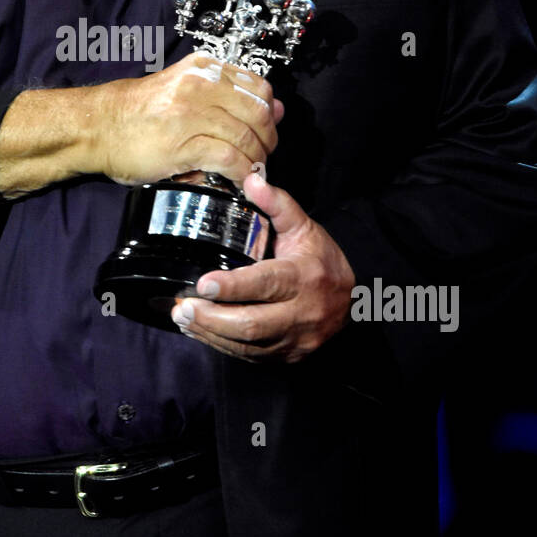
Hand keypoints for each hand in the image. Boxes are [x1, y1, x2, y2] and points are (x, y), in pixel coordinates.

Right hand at [93, 52, 283, 190]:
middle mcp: (201, 85)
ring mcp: (192, 113)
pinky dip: (241, 172)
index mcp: (203, 69)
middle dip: (267, 140)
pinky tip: (238, 180)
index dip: (269, 114)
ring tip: (250, 171)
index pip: (259, 87)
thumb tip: (276, 109)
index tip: (266, 131)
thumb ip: (227, 97)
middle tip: (261, 156)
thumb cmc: (139, 113)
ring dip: (255, 160)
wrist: (99, 127)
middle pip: (259, 113)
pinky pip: (229, 158)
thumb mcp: (185, 91)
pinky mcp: (184, 143)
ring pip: (248, 136)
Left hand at [170, 172, 354, 362]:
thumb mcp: (304, 227)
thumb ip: (277, 203)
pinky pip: (249, 356)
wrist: (354, 301)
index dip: (232, 287)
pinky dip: (220, 345)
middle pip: (251, 324)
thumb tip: (251, 180)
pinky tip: (200, 331)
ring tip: (183, 318)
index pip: (266, 284)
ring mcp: (295, 341)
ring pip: (247, 345)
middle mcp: (302, 314)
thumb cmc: (321, 260)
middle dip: (212, 318)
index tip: (203, 284)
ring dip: (210, 333)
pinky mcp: (287, 357)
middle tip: (183, 307)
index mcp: (304, 278)